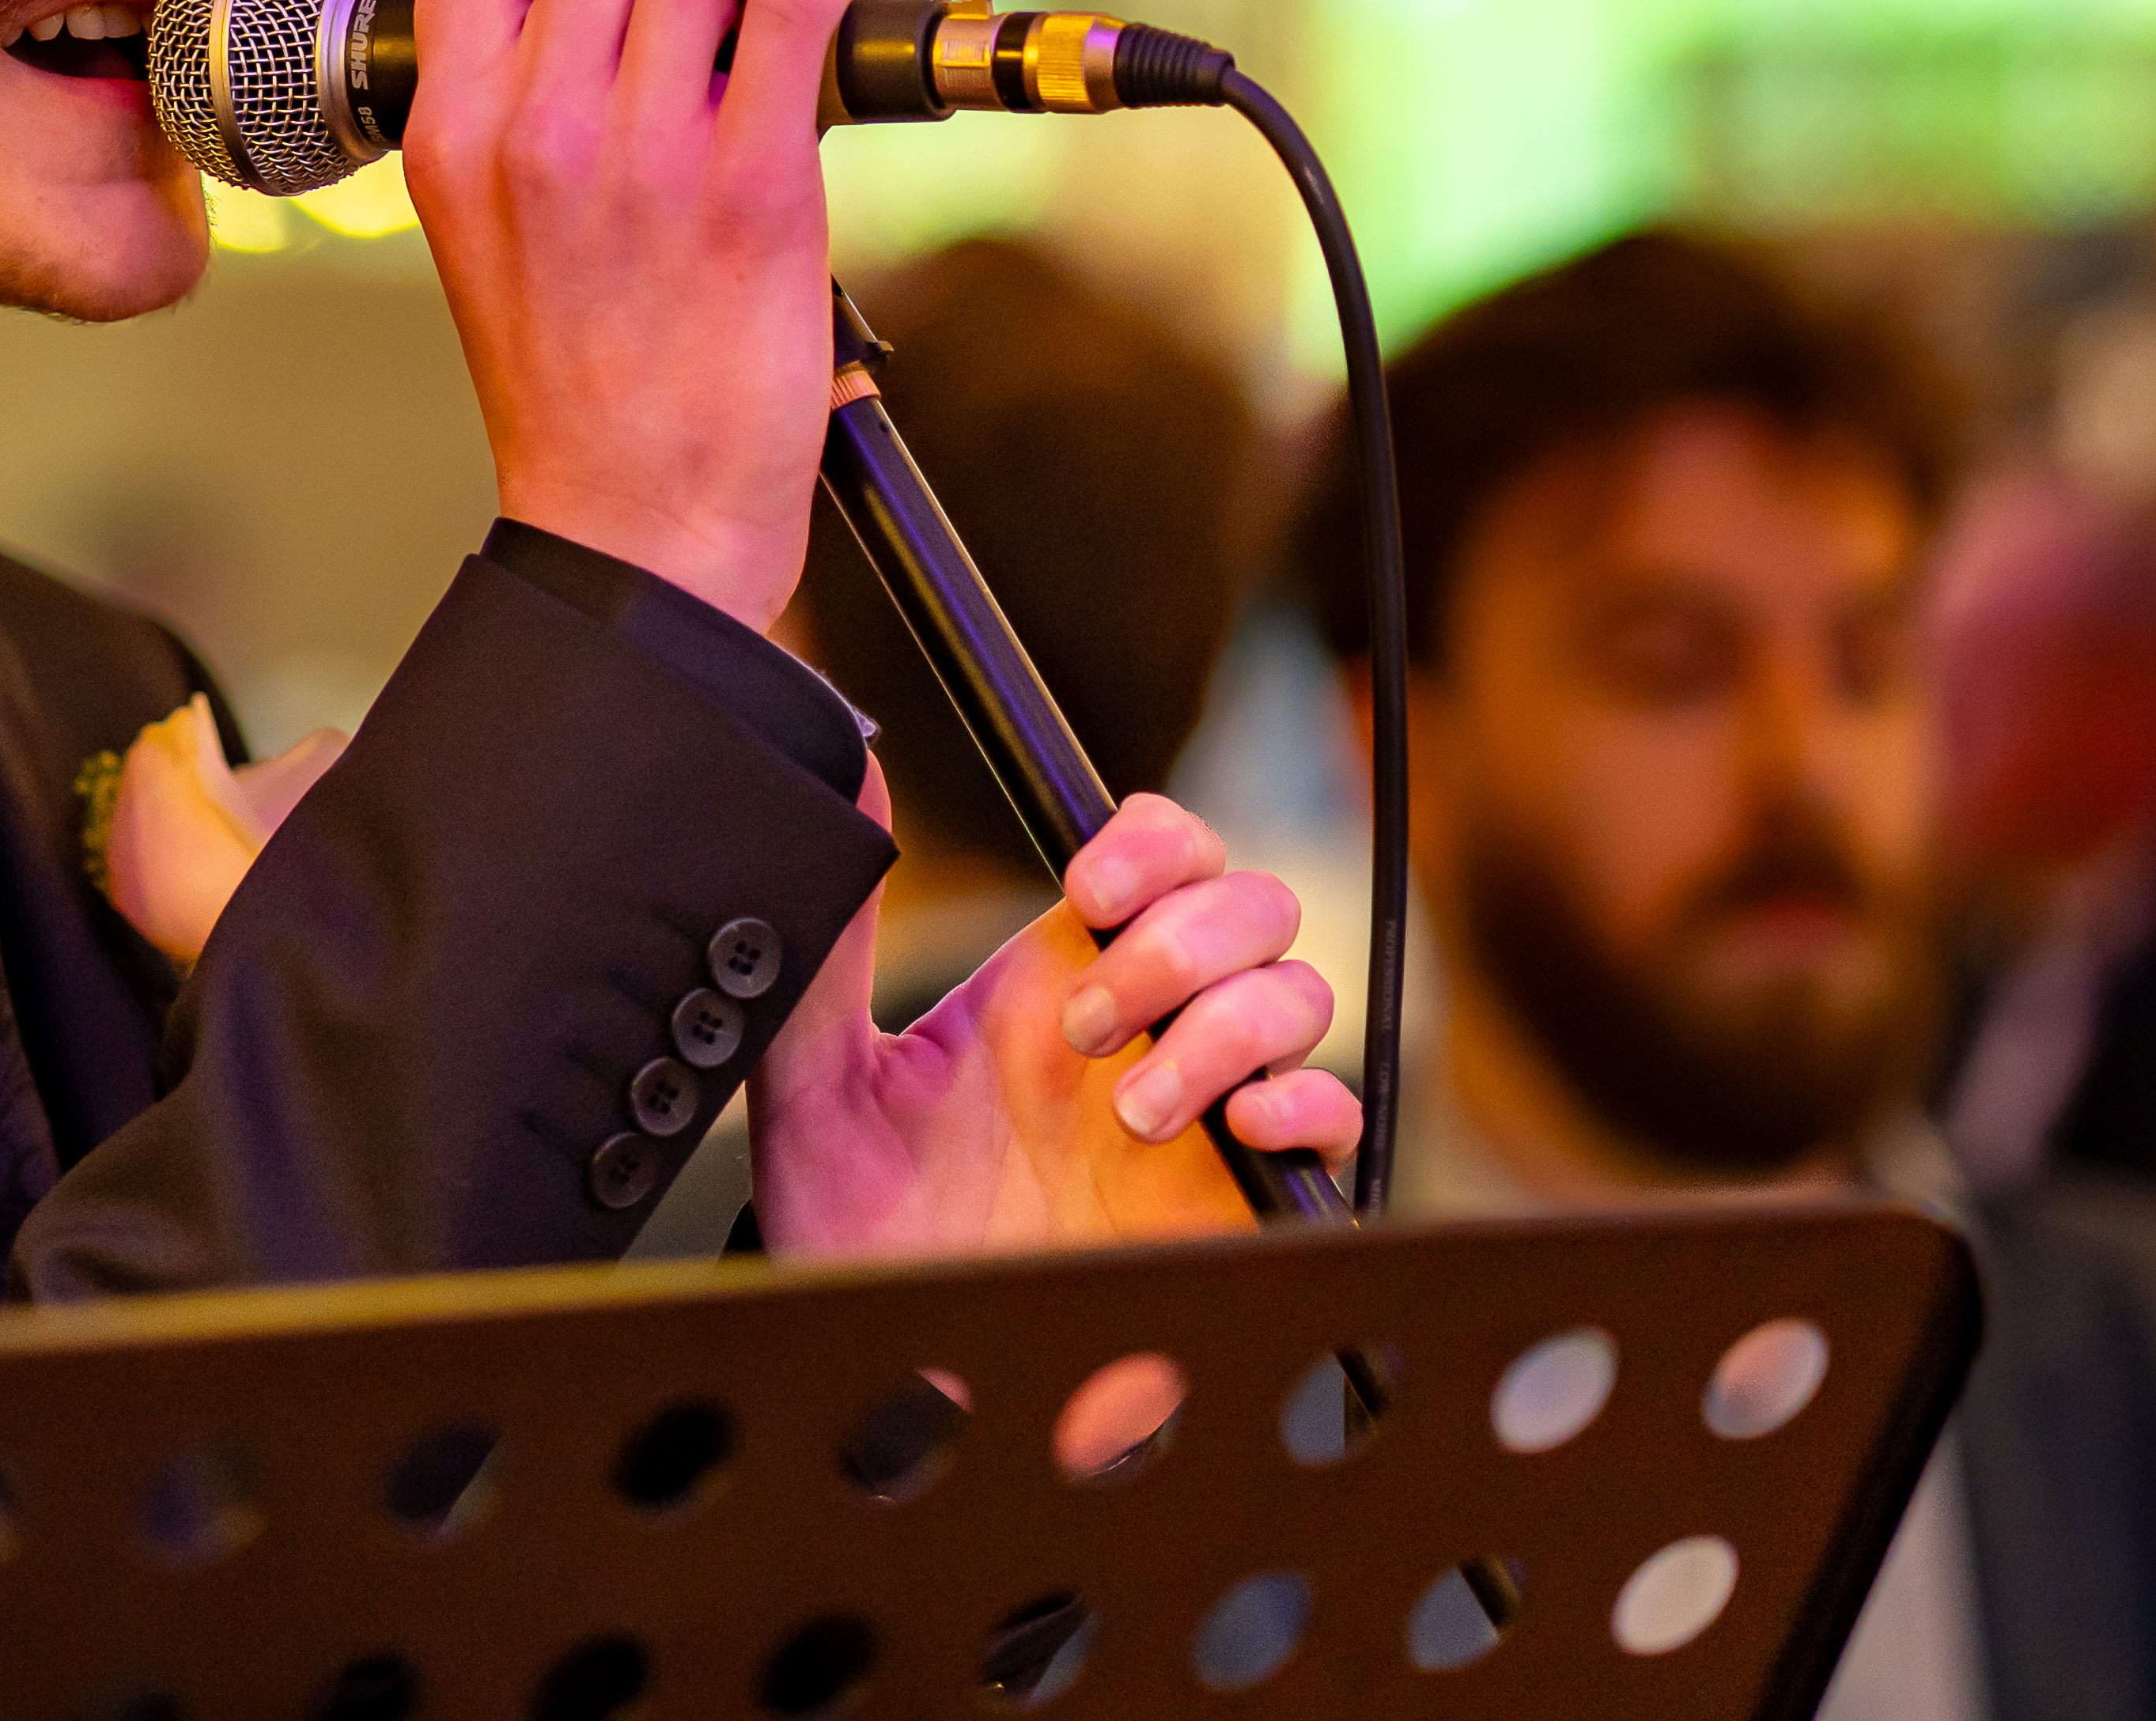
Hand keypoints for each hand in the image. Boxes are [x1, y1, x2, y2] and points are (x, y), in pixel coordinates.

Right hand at [399, 0, 850, 628]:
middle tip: (695, 19)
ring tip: (757, 34)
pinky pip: (798, 2)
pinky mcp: (758, 184)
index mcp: (454, 140)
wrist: (640, 527)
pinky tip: (819, 11)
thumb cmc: (576, 391)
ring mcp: (648, 154)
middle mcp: (537, 132)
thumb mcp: (486, 238)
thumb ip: (515, 117)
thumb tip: (605, 3)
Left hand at [755, 791, 1357, 1268]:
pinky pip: (1334, 1115)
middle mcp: (1143, 1030)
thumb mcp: (821, 1084)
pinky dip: (1305, 1101)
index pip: (1159, 853)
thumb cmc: (864, 1239)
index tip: (1089, 891)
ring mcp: (1201, 1110)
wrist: (904, 1379)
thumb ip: (836, 941)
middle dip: (1183, 939)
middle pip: (1247, 903)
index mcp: (1055, 980)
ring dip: (1225, 1026)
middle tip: (1090, 1024)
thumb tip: (848, 776)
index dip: (1150, 844)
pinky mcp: (1243, 1198)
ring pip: (1295, 993)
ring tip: (1133, 1110)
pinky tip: (1238, 1122)